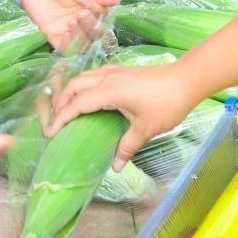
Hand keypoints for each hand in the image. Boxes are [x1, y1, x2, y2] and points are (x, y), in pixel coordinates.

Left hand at [20, 0, 118, 50]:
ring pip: (84, 42)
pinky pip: (66, 48)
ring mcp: (70, 29)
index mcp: (92, 6)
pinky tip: (66, 34)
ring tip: (71, 22)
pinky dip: (69, 45)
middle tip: (80, 13)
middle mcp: (84, 20)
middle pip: (96, 32)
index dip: (96, 10)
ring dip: (81, 35)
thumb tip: (116, 1)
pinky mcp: (55, 35)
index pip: (102, 15)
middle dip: (90, 24)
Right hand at [44, 63, 202, 169]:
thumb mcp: (146, 129)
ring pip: (84, 77)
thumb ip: (127, 147)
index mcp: (109, 91)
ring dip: (72, 91)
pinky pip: (95, 75)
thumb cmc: (167, 103)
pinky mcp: (123, 70)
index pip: (77, 104)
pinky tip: (90, 96)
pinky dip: (85, 85)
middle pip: (74, 85)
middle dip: (61, 102)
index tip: (50, 132)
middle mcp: (107, 78)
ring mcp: (115, 71)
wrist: (187, 79)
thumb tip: (115, 166)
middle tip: (56, 121)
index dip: (61, 117)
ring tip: (67, 108)